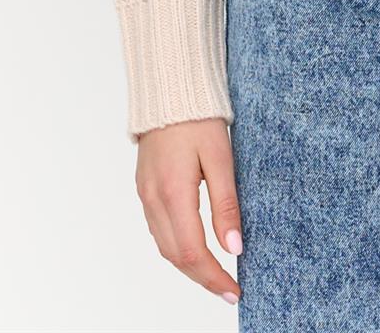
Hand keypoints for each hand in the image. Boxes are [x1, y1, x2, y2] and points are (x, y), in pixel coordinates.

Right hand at [134, 117, 243, 304]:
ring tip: (216, 274)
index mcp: (173, 193)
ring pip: (164, 246)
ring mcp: (145, 194)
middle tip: (229, 289)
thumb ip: (226, 204)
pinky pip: (158, 229)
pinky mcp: (145, 188)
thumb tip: (234, 247)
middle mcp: (153, 199)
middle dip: (202, 277)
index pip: (191, 252)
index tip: (234, 290)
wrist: (169, 88)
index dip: (213, 277)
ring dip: (189, 265)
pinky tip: (194, 246)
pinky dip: (176, 246)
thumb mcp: (221, 157)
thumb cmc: (199, 117)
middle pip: (175, 257)